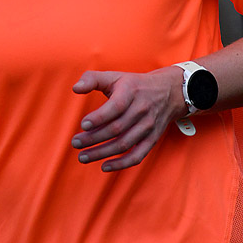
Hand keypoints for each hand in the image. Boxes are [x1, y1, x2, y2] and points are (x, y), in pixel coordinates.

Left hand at [71, 68, 185, 171]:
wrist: (167, 92)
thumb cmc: (133, 85)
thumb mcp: (114, 76)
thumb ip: (92, 79)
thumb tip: (75, 88)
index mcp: (130, 91)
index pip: (116, 106)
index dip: (99, 117)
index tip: (83, 124)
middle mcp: (141, 110)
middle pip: (116, 129)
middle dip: (94, 138)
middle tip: (75, 143)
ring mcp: (148, 126)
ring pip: (124, 144)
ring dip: (102, 153)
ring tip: (82, 157)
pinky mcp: (152, 139)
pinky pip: (137, 155)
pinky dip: (121, 164)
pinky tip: (104, 166)